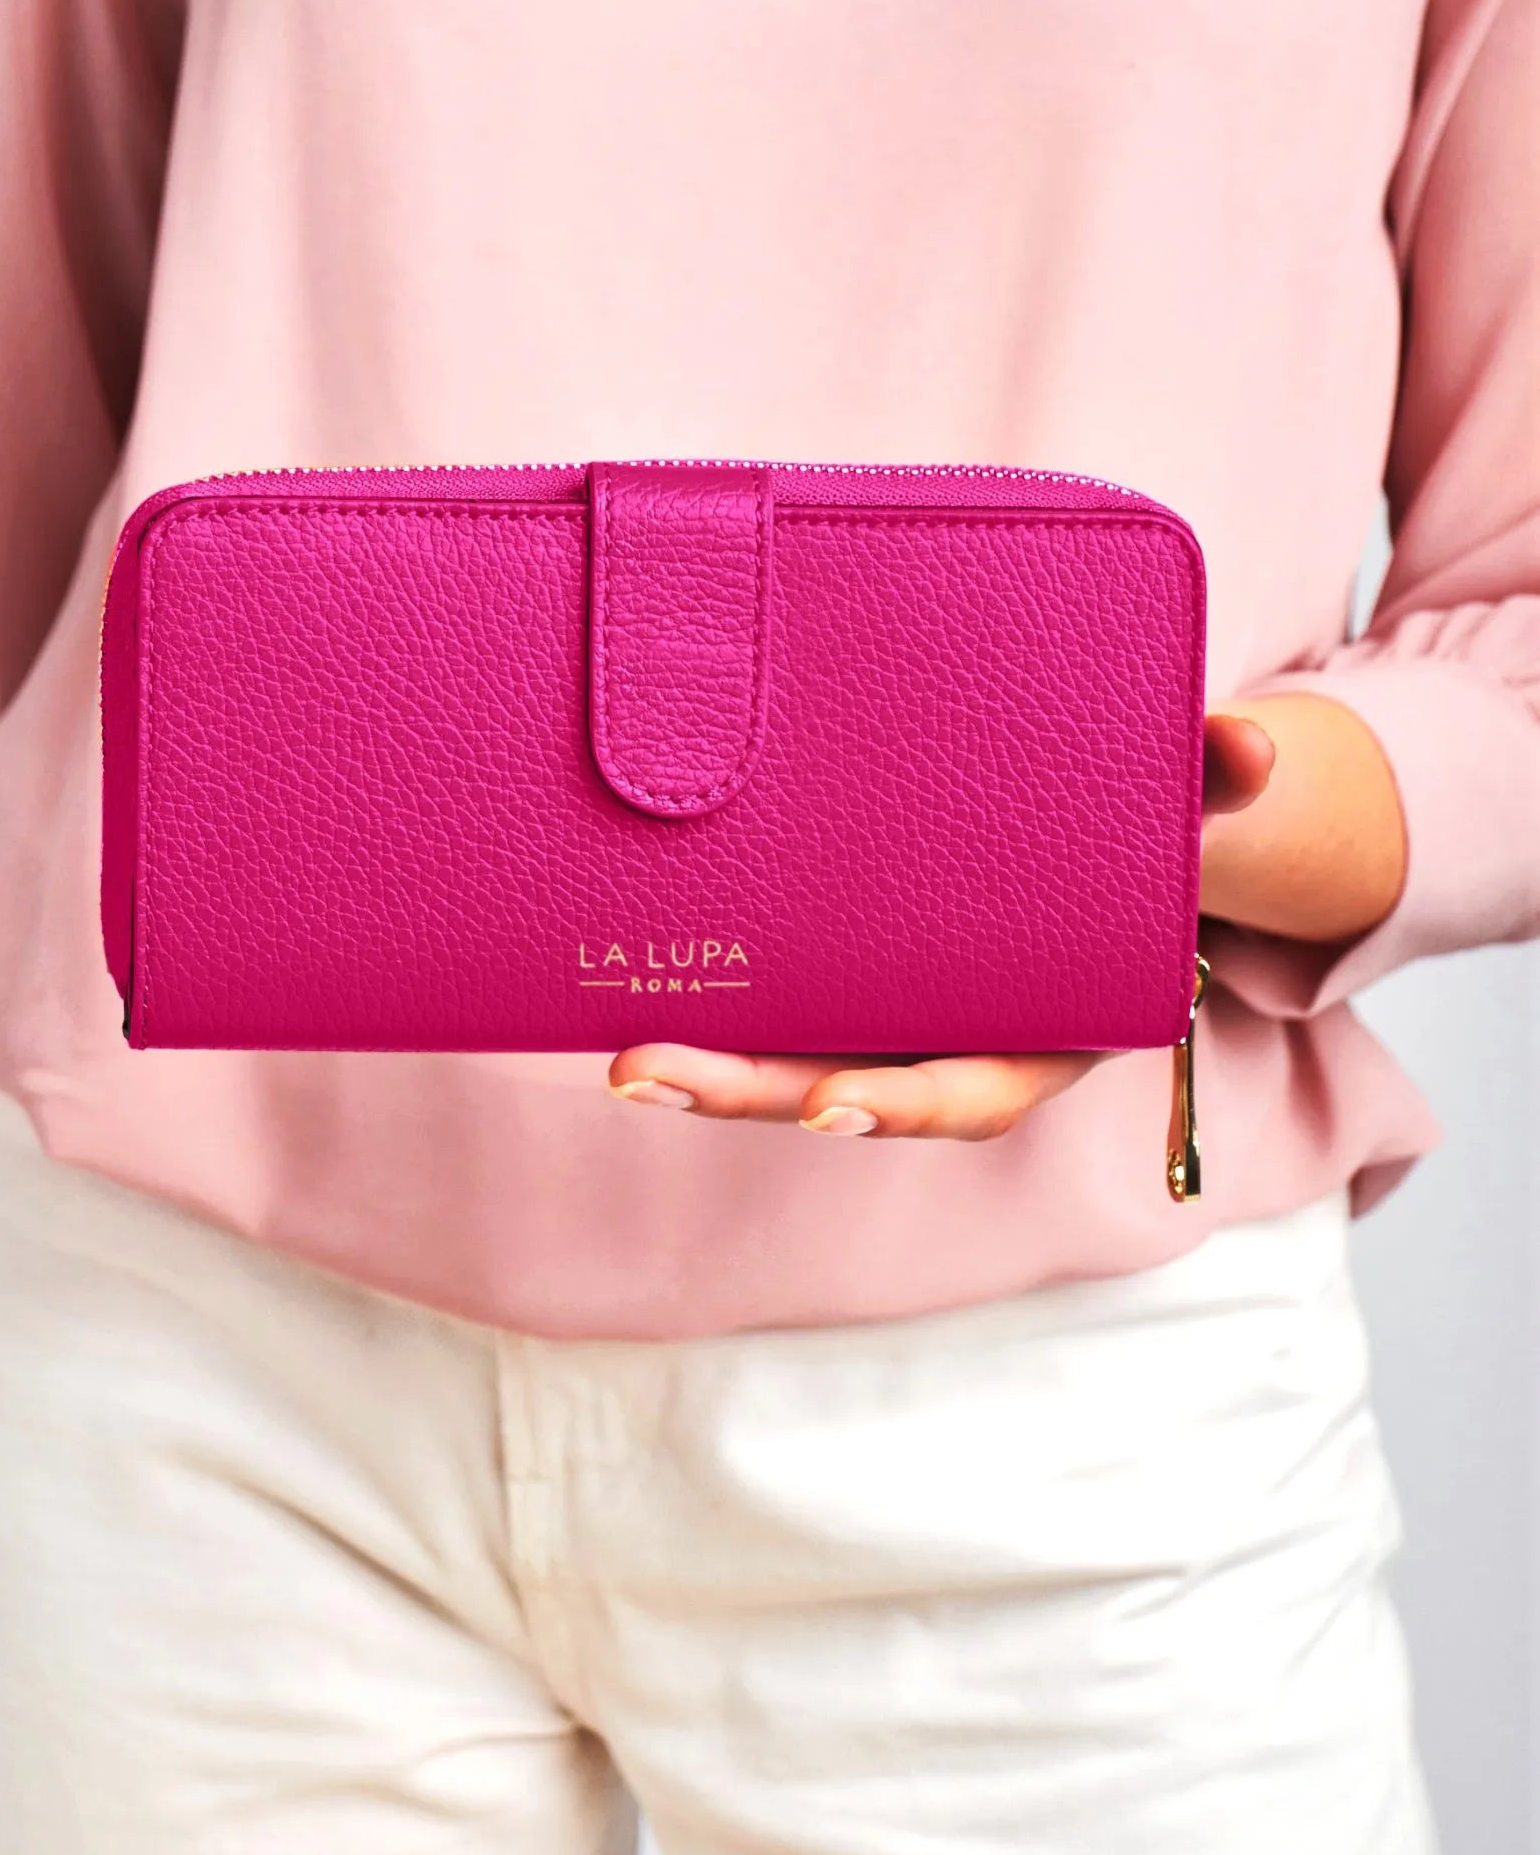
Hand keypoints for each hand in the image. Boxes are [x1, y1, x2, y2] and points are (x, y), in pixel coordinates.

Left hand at [606, 710, 1277, 1139]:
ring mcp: (880, 1012)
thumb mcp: (1187, 821)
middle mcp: (946, 1040)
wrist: (1110, 844)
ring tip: (611, 1045)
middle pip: (836, 1089)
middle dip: (745, 1091)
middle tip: (644, 1070)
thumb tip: (1246, 743)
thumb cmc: (1148, 846)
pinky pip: (759, 995)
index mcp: (1037, 1031)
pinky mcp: (829, 968)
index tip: (829, 1110)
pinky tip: (608, 973)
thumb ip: (1212, 790)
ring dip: (697, 1056)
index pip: (964, 1092)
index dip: (898, 1106)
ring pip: (780, 1054)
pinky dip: (694, 989)